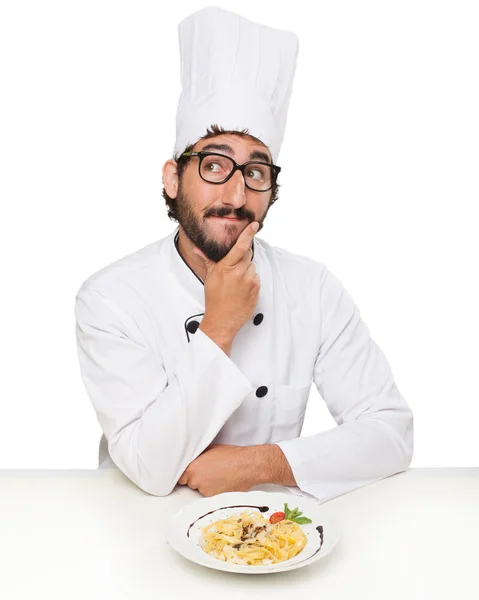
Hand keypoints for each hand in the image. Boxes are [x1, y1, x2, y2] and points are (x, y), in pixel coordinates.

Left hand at [178, 444, 258, 496]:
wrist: (247, 466)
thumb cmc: (231, 455)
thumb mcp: (210, 449)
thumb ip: (197, 457)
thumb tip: (192, 459)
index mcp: (192, 467)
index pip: (180, 476)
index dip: (185, 474)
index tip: (189, 472)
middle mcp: (196, 481)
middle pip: (189, 483)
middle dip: (196, 478)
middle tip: (208, 471)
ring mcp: (205, 491)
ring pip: (200, 489)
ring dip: (205, 485)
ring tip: (217, 476)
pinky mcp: (214, 498)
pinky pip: (209, 495)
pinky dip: (214, 490)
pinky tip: (222, 482)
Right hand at [193, 221, 260, 336]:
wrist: (223, 320)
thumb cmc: (214, 299)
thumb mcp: (209, 277)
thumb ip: (207, 260)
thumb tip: (197, 248)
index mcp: (227, 267)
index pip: (241, 246)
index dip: (248, 234)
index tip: (254, 225)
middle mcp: (240, 272)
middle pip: (248, 254)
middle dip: (242, 256)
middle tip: (234, 267)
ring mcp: (250, 280)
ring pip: (252, 266)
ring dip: (246, 270)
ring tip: (236, 282)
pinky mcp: (257, 288)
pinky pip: (256, 277)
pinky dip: (250, 279)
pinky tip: (242, 288)